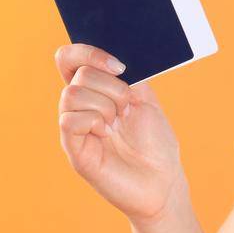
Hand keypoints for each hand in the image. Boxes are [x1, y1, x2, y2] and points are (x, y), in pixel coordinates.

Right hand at [55, 44, 185, 221]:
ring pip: (72, 94)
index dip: (87, 53)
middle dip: (112, 86)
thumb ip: (126, 76)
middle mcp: (80, 106)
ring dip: (105, 104)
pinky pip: (69, 120)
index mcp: (95, 90)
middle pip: (78, 74)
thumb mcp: (145, 100)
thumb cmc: (156, 143)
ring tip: (118, 123)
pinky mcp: (74, 149)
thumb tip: (111, 55)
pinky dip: (93, 121)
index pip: (69, 59)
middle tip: (127, 108)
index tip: (119, 66)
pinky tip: (107, 134)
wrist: (164, 180)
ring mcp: (75, 127)